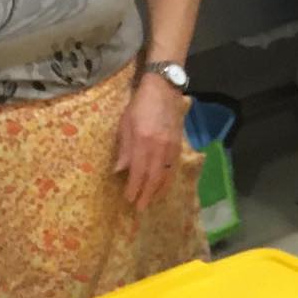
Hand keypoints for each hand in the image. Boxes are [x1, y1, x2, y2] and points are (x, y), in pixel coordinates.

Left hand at [113, 74, 188, 208]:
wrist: (164, 90)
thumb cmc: (140, 105)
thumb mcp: (125, 123)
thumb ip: (124, 148)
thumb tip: (119, 170)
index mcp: (143, 140)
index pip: (138, 171)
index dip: (134, 187)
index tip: (128, 199)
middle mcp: (159, 147)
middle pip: (154, 177)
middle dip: (146, 194)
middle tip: (140, 207)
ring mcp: (171, 147)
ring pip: (166, 175)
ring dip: (158, 191)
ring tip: (151, 201)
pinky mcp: (179, 145)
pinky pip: (173, 168)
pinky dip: (167, 180)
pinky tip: (162, 186)